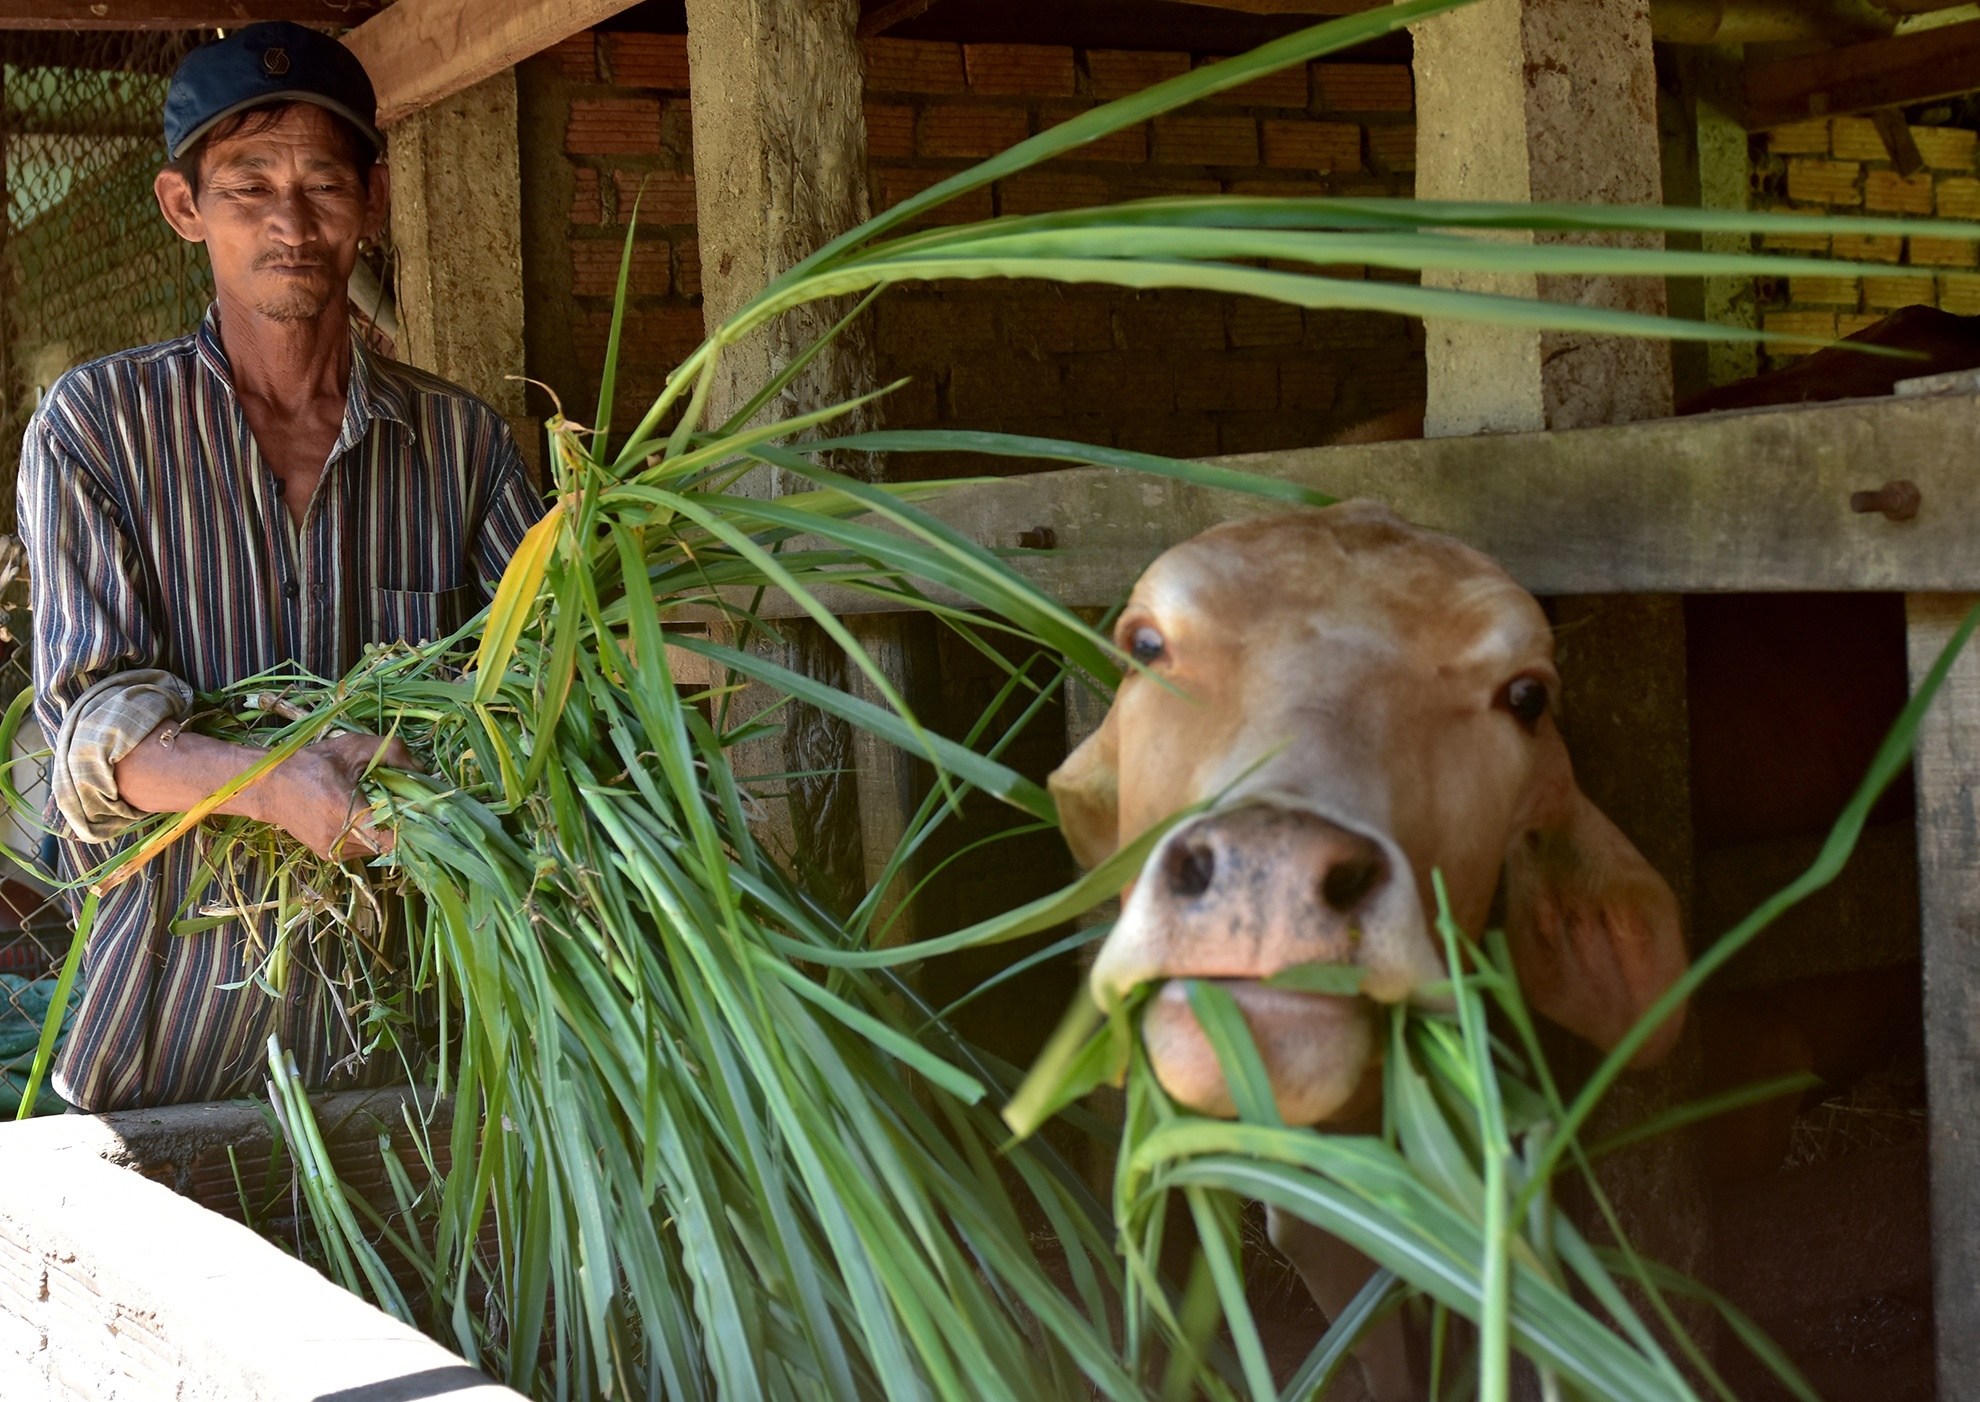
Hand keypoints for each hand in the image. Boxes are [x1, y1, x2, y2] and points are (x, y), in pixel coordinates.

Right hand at [260, 731, 415, 859]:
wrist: (268, 785)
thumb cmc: (311, 763)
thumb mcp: (352, 747)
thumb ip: (391, 752)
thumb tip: (422, 769)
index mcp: (346, 813)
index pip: (394, 836)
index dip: (417, 827)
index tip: (431, 812)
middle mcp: (341, 840)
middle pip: (390, 843)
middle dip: (405, 825)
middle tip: (411, 803)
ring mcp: (334, 852)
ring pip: (378, 849)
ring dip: (388, 831)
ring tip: (386, 806)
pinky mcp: (330, 855)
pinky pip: (363, 849)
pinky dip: (372, 835)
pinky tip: (369, 815)